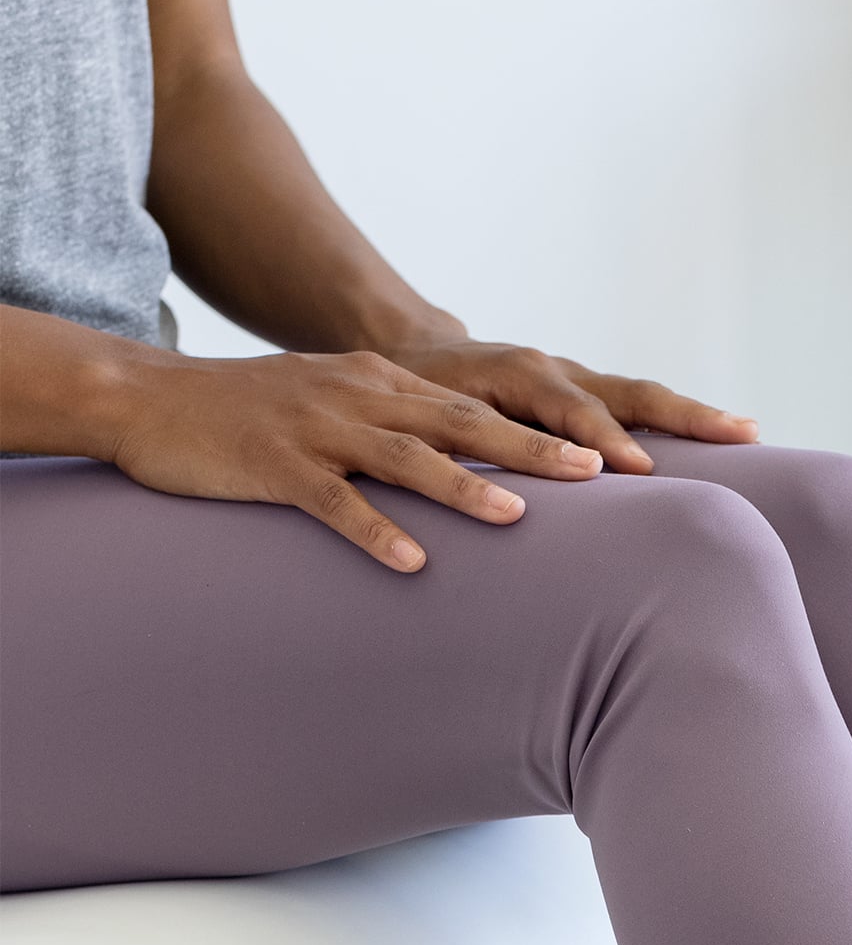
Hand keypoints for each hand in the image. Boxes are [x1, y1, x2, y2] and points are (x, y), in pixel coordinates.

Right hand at [107, 348, 614, 570]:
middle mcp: (360, 396)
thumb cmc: (255, 418)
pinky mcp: (276, 464)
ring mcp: (318, 428)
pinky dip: (374, 530)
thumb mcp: (341, 410)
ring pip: (405, 456)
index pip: (480, 407)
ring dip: (463, 486)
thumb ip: (405, 433)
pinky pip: (333, 501)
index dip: (547, 429)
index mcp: (383, 384)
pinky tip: (411, 561)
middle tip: (598, 473)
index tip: (611, 454)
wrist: (148, 398)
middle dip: (534, 448)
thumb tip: (479, 474)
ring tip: (518, 515)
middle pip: (463, 423)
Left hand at [385, 340, 757, 476]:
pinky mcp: (588, 396)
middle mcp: (559, 371)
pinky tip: (721, 439)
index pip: (573, 409)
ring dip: (696, 415)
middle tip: (738, 432)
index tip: (638, 469)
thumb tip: (483, 488)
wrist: (415, 348)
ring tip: (748, 432)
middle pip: (632, 393)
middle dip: (686, 414)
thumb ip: (464, 447)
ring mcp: (579, 381)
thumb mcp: (430, 419)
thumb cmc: (417, 393)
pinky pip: (639, 407)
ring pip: (645, 397)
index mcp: (520, 374)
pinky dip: (679, 421)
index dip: (605, 439)